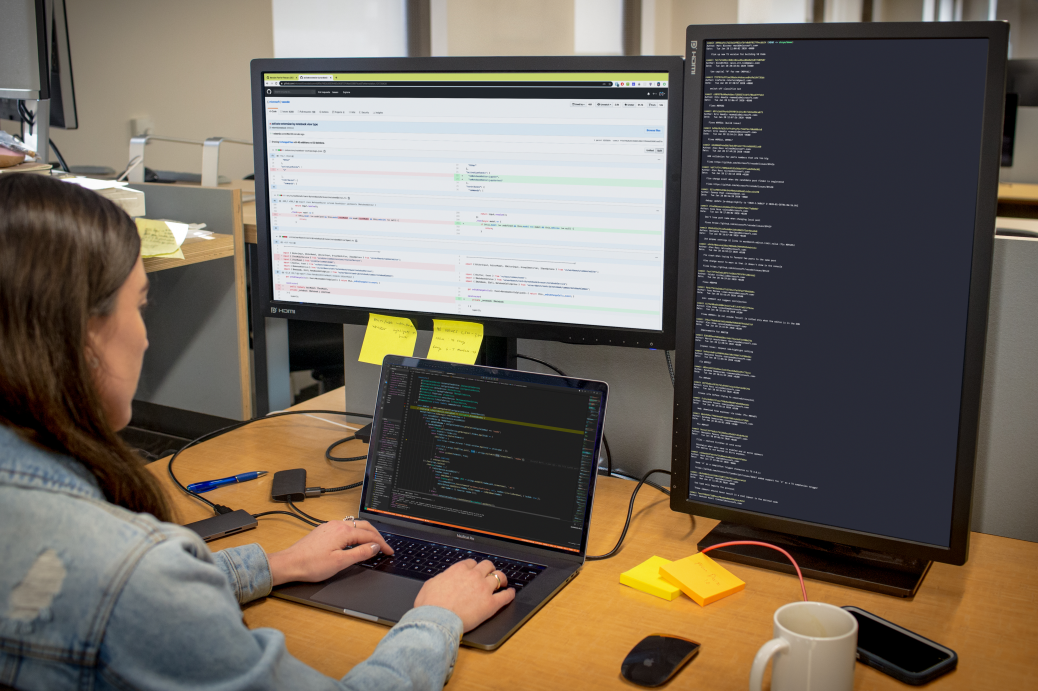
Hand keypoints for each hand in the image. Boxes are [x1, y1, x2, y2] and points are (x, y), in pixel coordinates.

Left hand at [267, 519, 393, 585]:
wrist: (290, 563)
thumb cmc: (311, 565)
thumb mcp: (340, 562)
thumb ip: (360, 553)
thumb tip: (375, 547)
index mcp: (343, 531)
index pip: (369, 536)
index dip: (382, 544)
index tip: (389, 552)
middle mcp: (337, 525)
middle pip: (364, 526)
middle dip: (376, 536)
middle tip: (384, 547)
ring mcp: (330, 526)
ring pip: (354, 526)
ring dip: (366, 533)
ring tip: (373, 543)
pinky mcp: (324, 530)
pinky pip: (345, 527)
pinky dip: (356, 533)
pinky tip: (355, 541)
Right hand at [414, 559, 515, 630]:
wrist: (437, 620)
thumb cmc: (430, 606)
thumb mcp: (430, 585)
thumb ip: (440, 579)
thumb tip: (442, 579)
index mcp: (459, 570)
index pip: (471, 563)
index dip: (474, 567)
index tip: (475, 571)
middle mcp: (473, 576)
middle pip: (487, 566)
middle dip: (489, 569)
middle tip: (490, 574)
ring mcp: (484, 589)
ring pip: (499, 577)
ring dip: (501, 578)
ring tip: (503, 582)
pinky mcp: (491, 604)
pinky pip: (505, 596)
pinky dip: (510, 594)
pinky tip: (511, 594)